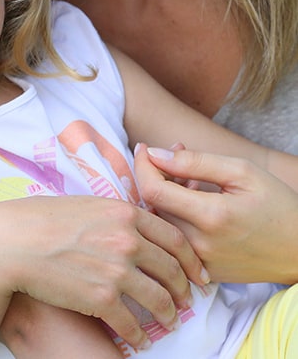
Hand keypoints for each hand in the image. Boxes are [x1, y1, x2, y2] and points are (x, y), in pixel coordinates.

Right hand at [0, 194, 205, 349]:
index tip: (197, 273)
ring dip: (167, 315)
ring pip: (160, 300)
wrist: (12, 242)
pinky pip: (133, 324)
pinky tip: (138, 339)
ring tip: (168, 321)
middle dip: (184, 289)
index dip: (191, 259)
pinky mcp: (102, 299)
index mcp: (125, 212)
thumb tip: (134, 227)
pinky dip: (139, 335)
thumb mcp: (85, 204)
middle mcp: (127, 240)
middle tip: (186, 300)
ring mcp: (117, 270)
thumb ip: (115, 215)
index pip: (174, 237)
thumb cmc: (41, 219)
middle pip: (172, 270)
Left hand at [134, 144, 297, 283]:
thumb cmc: (277, 205)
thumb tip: (155, 154)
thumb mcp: (242, 171)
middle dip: (155, 175)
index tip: (144, 148)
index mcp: (211, 216)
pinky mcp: (202, 272)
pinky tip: (194, 203)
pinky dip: (175, 216)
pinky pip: (174, 240)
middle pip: (152, 205)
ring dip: (164, 196)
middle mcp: (200, 244)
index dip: (142, 165)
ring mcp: (200, 262)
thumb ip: (194, 162)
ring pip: (160, 222)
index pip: (152, 189)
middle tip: (175, 157)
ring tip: (189, 180)